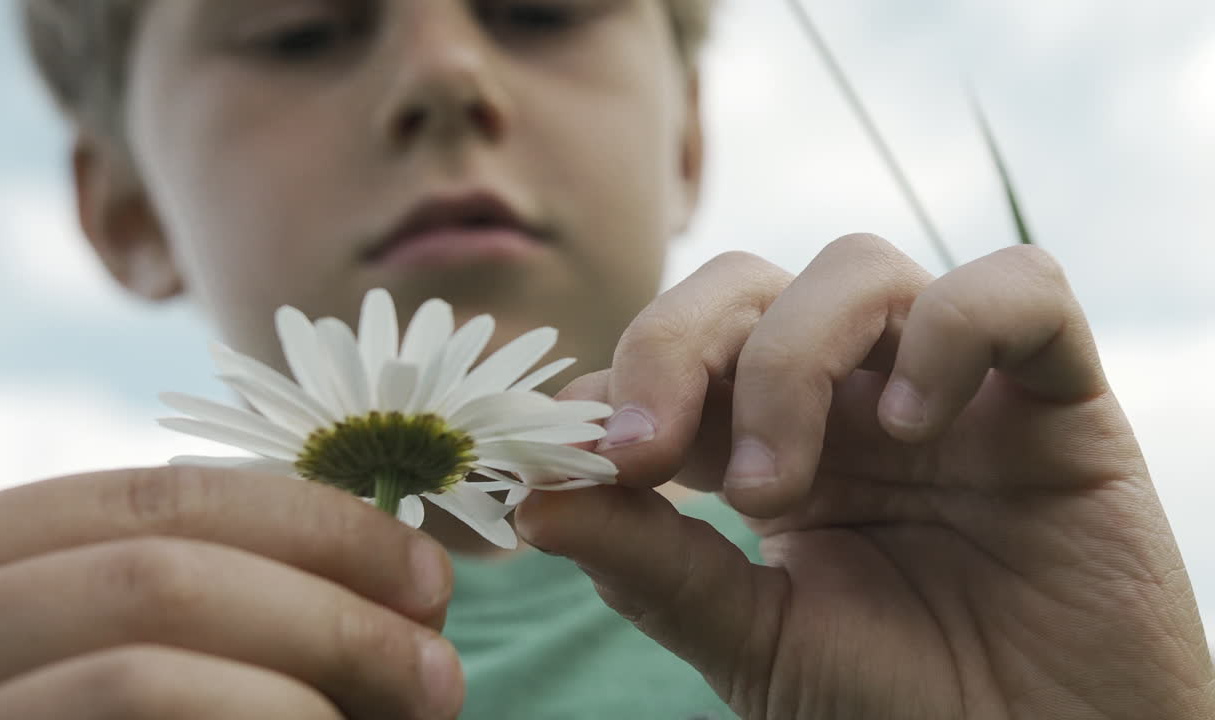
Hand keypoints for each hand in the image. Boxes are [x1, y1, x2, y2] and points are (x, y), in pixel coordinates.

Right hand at [0, 466, 462, 718]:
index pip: (164, 499)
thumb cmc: (71, 701)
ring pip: (142, 678)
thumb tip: (395, 599)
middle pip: (162, 579)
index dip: (316, 528)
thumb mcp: (104, 633)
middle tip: (438, 674)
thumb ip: (212, 601)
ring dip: (304, 698)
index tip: (427, 576)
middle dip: (331, 619)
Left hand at [517, 237, 1214, 718]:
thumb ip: (653, 565)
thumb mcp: (752, 642)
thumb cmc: (899, 710)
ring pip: (858, 268)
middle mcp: (855, 398)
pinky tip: (911, 426)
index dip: (616, 382)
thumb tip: (533, 499)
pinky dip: (953, 332)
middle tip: (647, 454)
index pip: (679, 352)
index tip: (564, 454)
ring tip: (776, 489)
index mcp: (774, 445)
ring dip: (789, 361)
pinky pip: (1017, 290)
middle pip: (746, 284)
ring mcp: (953, 387)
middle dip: (674, 348)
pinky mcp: (1060, 395)